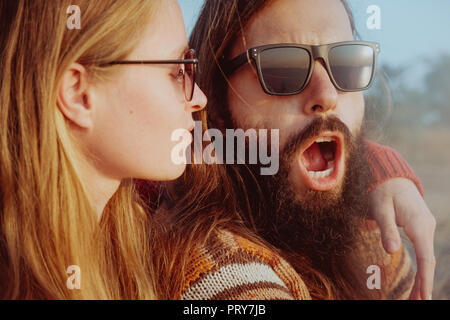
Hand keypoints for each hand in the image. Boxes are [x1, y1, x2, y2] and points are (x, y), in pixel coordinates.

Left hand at [368, 178, 435, 299]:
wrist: (390, 177)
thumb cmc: (382, 191)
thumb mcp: (380, 208)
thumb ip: (386, 229)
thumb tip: (391, 252)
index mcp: (418, 223)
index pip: (426, 256)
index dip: (425, 278)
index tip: (423, 296)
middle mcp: (426, 226)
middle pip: (428, 260)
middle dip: (424, 283)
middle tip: (419, 302)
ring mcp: (425, 227)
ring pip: (427, 257)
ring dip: (423, 277)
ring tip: (417, 298)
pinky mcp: (420, 227)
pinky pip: (424, 251)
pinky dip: (422, 267)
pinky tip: (418, 279)